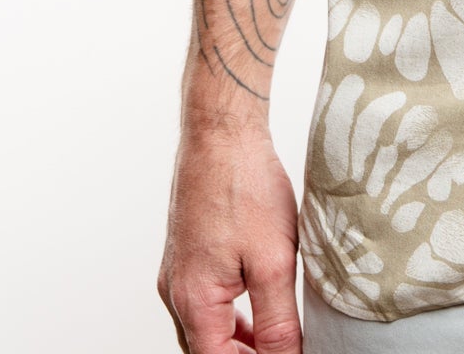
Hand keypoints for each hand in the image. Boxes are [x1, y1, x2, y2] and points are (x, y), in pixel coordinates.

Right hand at [158, 120, 301, 352]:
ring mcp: (177, 272)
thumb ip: (278, 321)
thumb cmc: (245, 186)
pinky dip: (230, 316)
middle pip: (207, 350)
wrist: (222, 132)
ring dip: (238, 342)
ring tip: (278, 339)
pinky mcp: (185, 253)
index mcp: (193, 301)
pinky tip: (259, 308)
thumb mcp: (274, 260)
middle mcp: (176, 292)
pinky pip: (205, 302)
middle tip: (287, 347)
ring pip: (204, 329)